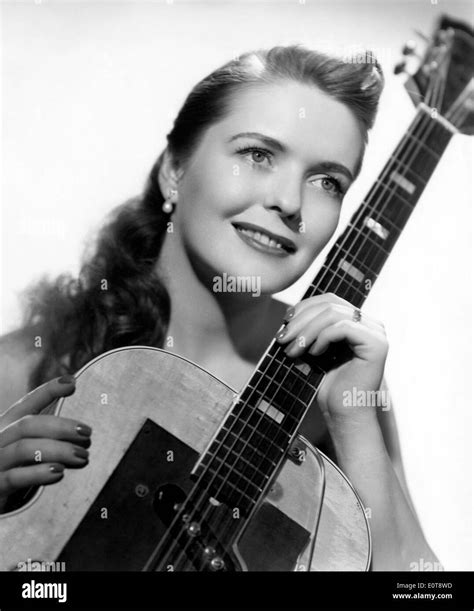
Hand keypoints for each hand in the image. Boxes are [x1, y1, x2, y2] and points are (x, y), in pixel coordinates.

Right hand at [0, 375, 91, 512]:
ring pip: (24, 449)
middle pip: (28, 425)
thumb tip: (82, 430)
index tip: (71, 383)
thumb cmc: (13, 469)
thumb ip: (46, 435)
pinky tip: (58, 472)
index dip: (48, 391)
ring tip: (82, 455)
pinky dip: (38, 473)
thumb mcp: (26, 447)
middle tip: (87, 432)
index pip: (27, 404)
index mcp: (6, 426)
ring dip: (57, 450)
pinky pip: (15, 477)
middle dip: (60, 426)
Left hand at [275, 293, 387, 427]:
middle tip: (282, 338)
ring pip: (333, 314)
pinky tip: (314, 353)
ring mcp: (376, 333)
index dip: (304, 307)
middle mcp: (371, 324)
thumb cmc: (328, 386)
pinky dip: (322, 337)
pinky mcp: (377, 344)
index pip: (329, 300)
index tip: (284, 322)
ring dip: (306, 330)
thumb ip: (310, 328)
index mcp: (358, 322)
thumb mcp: (314, 349)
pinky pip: (342, 327)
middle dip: (301, 319)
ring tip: (293, 349)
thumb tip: (289, 311)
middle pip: (330, 304)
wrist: (343, 414)